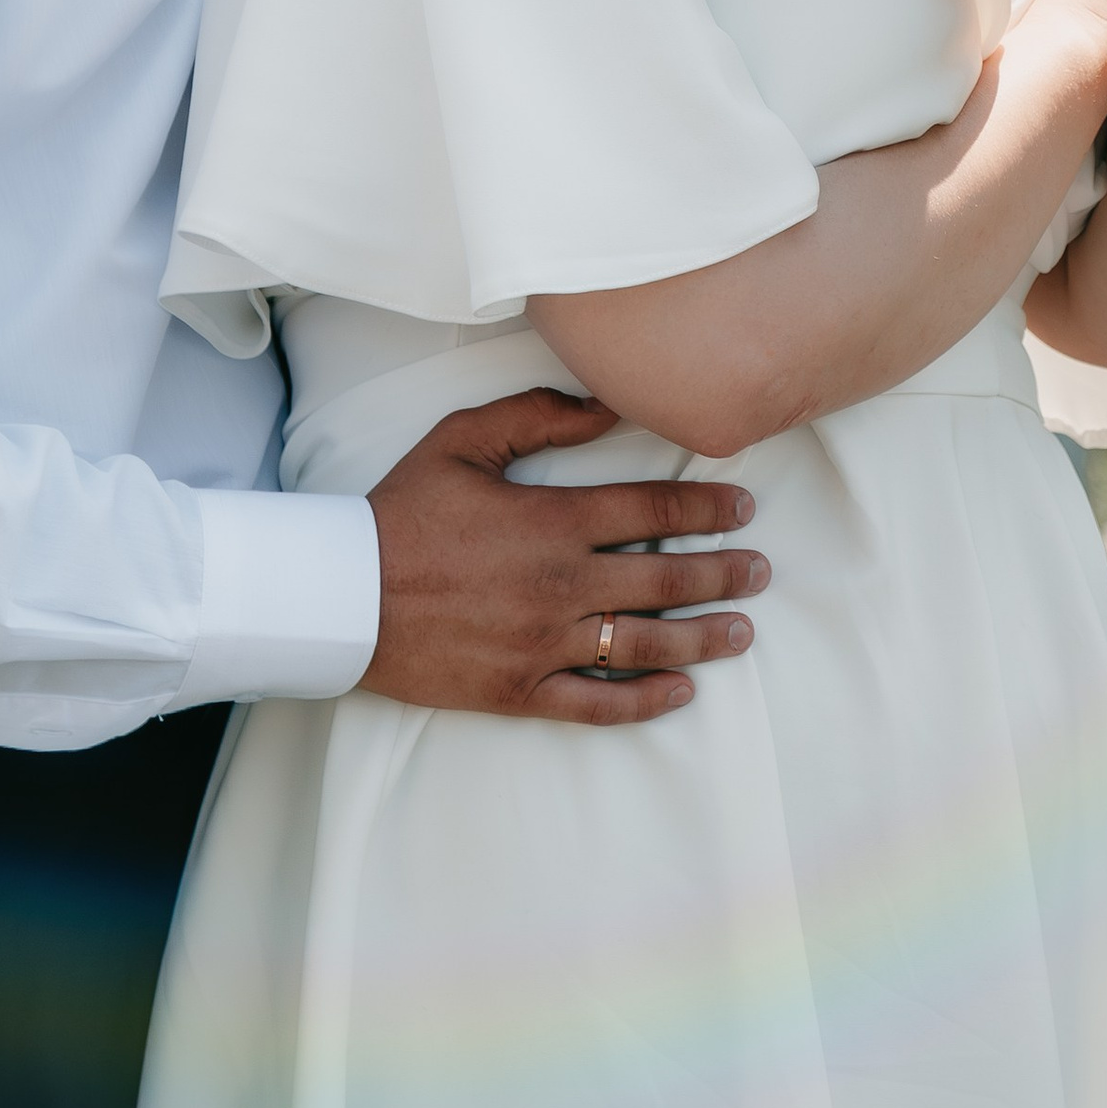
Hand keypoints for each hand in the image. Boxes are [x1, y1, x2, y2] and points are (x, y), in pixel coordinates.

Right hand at [363, 388, 767, 726]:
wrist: (344, 597)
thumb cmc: (402, 511)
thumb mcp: (464, 440)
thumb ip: (539, 415)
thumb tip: (607, 404)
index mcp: (554, 521)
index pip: (652, 507)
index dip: (706, 505)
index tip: (742, 506)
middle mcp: (563, 584)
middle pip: (665, 577)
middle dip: (723, 572)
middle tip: (761, 571)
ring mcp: (547, 644)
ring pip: (645, 642)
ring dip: (702, 637)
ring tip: (742, 631)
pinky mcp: (523, 691)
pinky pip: (599, 702)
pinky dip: (645, 700)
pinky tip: (680, 692)